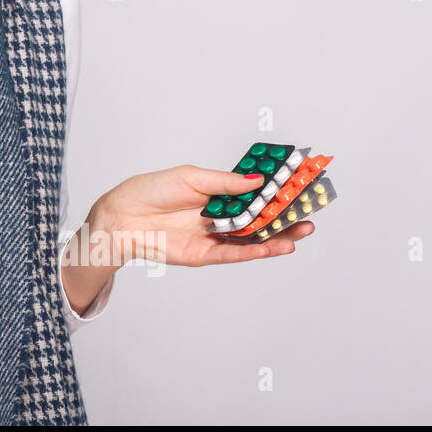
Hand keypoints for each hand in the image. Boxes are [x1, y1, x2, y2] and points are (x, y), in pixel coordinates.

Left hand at [94, 164, 314, 266]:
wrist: (121, 217)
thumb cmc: (150, 191)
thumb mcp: (190, 178)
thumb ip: (225, 183)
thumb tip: (258, 181)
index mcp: (215, 193)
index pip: (252, 193)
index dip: (276, 190)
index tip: (302, 185)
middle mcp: (217, 215)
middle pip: (258, 218)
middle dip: (285, 216)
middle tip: (310, 212)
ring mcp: (213, 235)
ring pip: (252, 238)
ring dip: (278, 236)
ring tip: (302, 230)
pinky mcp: (204, 254)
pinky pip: (235, 253)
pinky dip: (256, 251)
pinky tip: (275, 246)